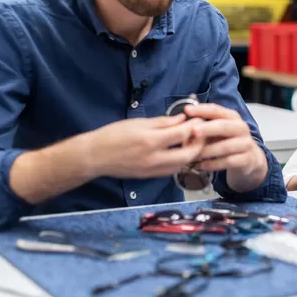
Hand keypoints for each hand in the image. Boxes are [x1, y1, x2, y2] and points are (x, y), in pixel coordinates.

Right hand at [85, 115, 205, 178]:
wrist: (95, 156)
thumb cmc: (114, 135)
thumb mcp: (139, 123)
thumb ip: (163, 122)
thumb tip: (183, 119)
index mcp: (151, 141)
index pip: (182, 134)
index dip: (194, 126)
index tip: (200, 119)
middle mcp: (154, 158)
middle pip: (188, 155)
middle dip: (199, 144)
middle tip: (201, 133)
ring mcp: (153, 170)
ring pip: (182, 165)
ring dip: (191, 154)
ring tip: (190, 142)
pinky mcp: (150, 176)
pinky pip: (172, 170)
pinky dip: (180, 162)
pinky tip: (178, 152)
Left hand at [184, 103, 266, 174]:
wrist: (251, 160)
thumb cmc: (229, 142)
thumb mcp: (219, 131)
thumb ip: (204, 126)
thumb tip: (182, 126)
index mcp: (232, 117)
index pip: (217, 110)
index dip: (202, 109)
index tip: (186, 110)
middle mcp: (241, 128)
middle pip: (223, 126)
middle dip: (207, 128)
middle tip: (193, 131)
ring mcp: (246, 144)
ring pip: (225, 146)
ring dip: (207, 151)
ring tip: (193, 155)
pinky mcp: (248, 159)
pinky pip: (229, 161)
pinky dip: (214, 164)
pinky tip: (202, 165)